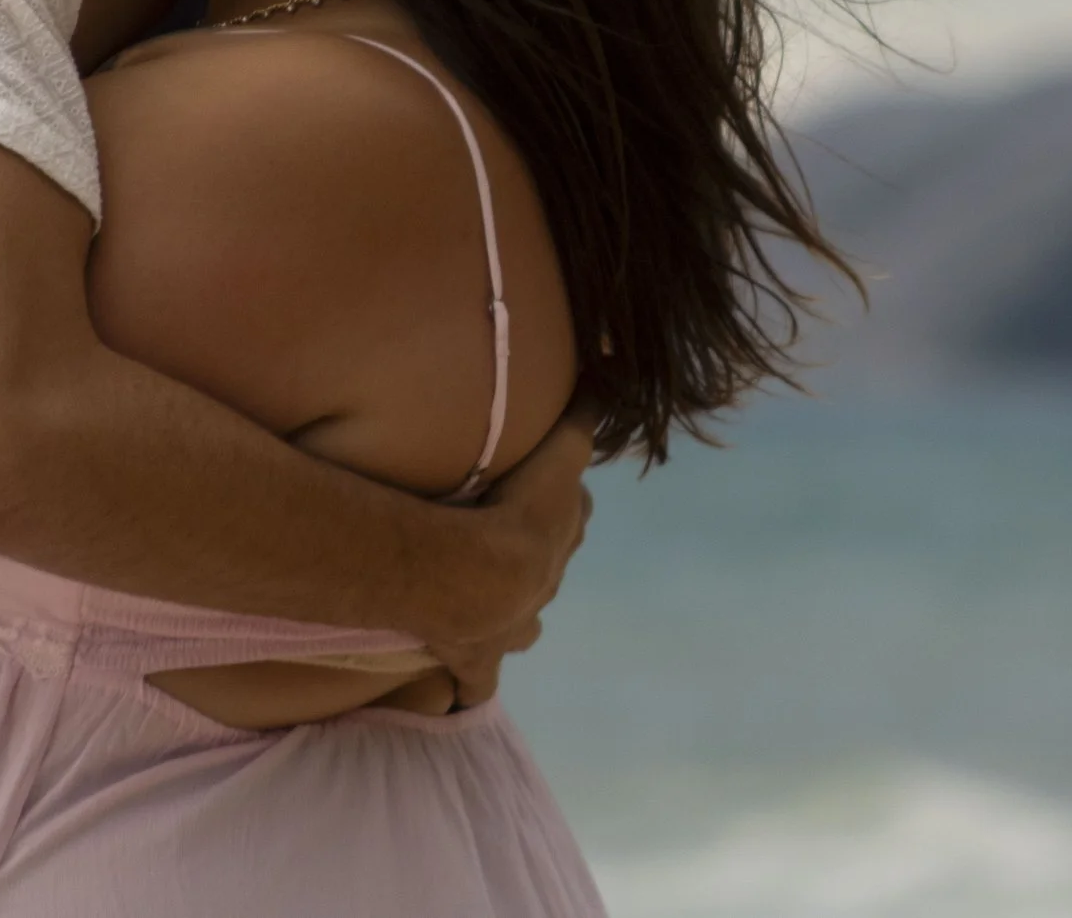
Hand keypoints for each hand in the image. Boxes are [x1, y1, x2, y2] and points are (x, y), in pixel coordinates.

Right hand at [429, 404, 597, 707]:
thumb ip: (581, 417)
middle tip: (509, 539)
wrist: (479, 576)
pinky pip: (478, 679)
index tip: (542, 492)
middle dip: (539, 554)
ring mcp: (515, 625)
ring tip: (489, 604)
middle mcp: (546, 582)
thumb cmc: (512, 510)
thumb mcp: (558, 452)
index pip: (572, 513)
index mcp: (560, 535)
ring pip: (526, 621)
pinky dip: (473, 682)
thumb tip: (607, 381)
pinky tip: (464, 691)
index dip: (561, 503)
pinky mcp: (480, 658)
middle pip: (552, 564)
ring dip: (515, 613)